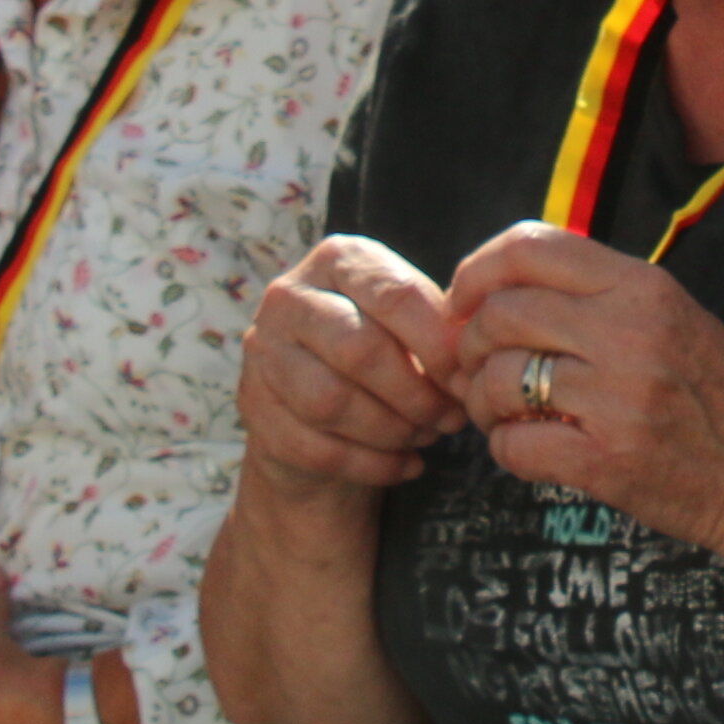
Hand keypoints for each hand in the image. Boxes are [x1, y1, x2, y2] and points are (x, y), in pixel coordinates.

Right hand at [244, 236, 472, 497]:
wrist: (318, 406)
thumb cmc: (381, 354)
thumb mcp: (410, 327)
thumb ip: (440, 332)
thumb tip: (470, 360)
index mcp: (338, 259)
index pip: (397, 295)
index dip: (441, 346)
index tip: (468, 382)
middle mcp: (289, 297)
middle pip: (361, 350)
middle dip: (417, 394)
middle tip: (449, 419)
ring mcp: (263, 352)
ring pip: (331, 402)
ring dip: (392, 430)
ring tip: (425, 436)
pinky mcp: (253, 408)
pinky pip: (316, 448)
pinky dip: (372, 464)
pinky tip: (404, 464)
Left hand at [442, 224, 723, 581]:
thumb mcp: (679, 319)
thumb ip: (604, 298)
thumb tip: (507, 291)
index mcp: (646, 287)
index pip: (530, 246)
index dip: (477, 270)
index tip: (465, 300)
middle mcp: (630, 332)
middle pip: (500, 313)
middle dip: (473, 345)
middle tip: (481, 370)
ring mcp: (618, 398)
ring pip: (497, 379)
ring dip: (484, 402)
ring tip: (505, 415)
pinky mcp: (606, 461)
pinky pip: (514, 445)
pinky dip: (507, 450)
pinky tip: (530, 450)